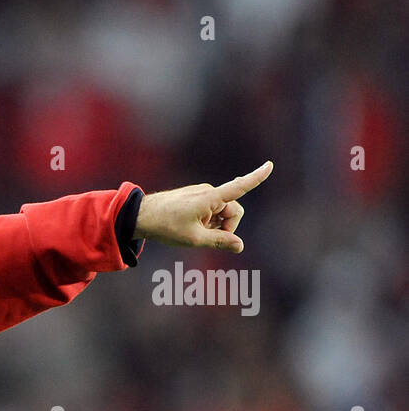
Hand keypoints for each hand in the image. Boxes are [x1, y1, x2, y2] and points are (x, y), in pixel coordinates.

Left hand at [134, 160, 272, 253]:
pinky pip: (211, 211)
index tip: (270, 164)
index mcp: (210, 198)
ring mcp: (202, 194)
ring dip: (215, 226)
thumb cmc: (166, 227)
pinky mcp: (196, 197)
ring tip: (194, 232)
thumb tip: (240, 246)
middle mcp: (209, 192)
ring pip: (222, 213)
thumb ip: (220, 242)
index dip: (256, 177)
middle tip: (208, 238)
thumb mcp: (194, 239)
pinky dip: (207, 221)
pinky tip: (191, 227)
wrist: (142, 216)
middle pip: (233, 212)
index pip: (239, 186)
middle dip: (227, 227)